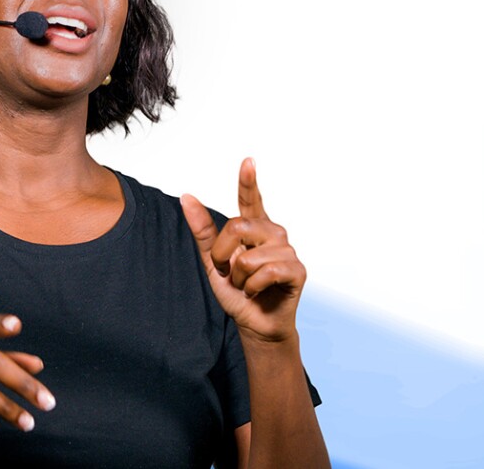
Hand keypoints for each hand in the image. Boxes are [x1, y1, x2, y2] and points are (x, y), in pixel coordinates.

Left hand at [180, 158, 305, 342]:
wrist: (254, 323)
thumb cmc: (236, 291)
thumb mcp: (212, 261)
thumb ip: (202, 230)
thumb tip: (186, 196)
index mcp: (254, 228)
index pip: (251, 200)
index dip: (248, 181)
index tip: (248, 161)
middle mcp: (273, 233)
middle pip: (238, 228)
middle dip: (223, 256)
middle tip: (229, 272)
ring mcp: (287, 250)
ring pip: (250, 256)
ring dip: (239, 278)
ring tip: (247, 285)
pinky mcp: (297, 270)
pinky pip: (266, 272)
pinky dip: (253, 287)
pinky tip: (258, 291)